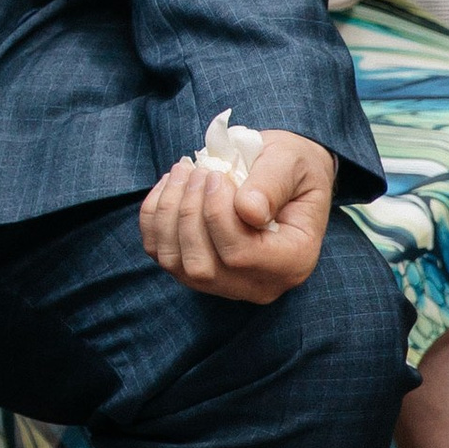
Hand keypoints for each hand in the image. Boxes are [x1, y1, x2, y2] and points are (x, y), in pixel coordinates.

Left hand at [139, 129, 335, 301]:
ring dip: (169, 212)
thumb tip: (248, 211)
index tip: (216, 175)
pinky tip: (171, 186)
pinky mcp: (196, 272)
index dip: (217, 213)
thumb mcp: (291, 163)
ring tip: (184, 173)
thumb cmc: (292, 167)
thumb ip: (272, 184)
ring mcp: (226, 283)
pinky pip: (160, 252)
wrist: (284, 175)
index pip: (240, 256)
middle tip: (197, 171)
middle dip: (188, 213)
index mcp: (293, 261)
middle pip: (203, 266)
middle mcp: (260, 284)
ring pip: (176, 262)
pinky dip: (155, 216)